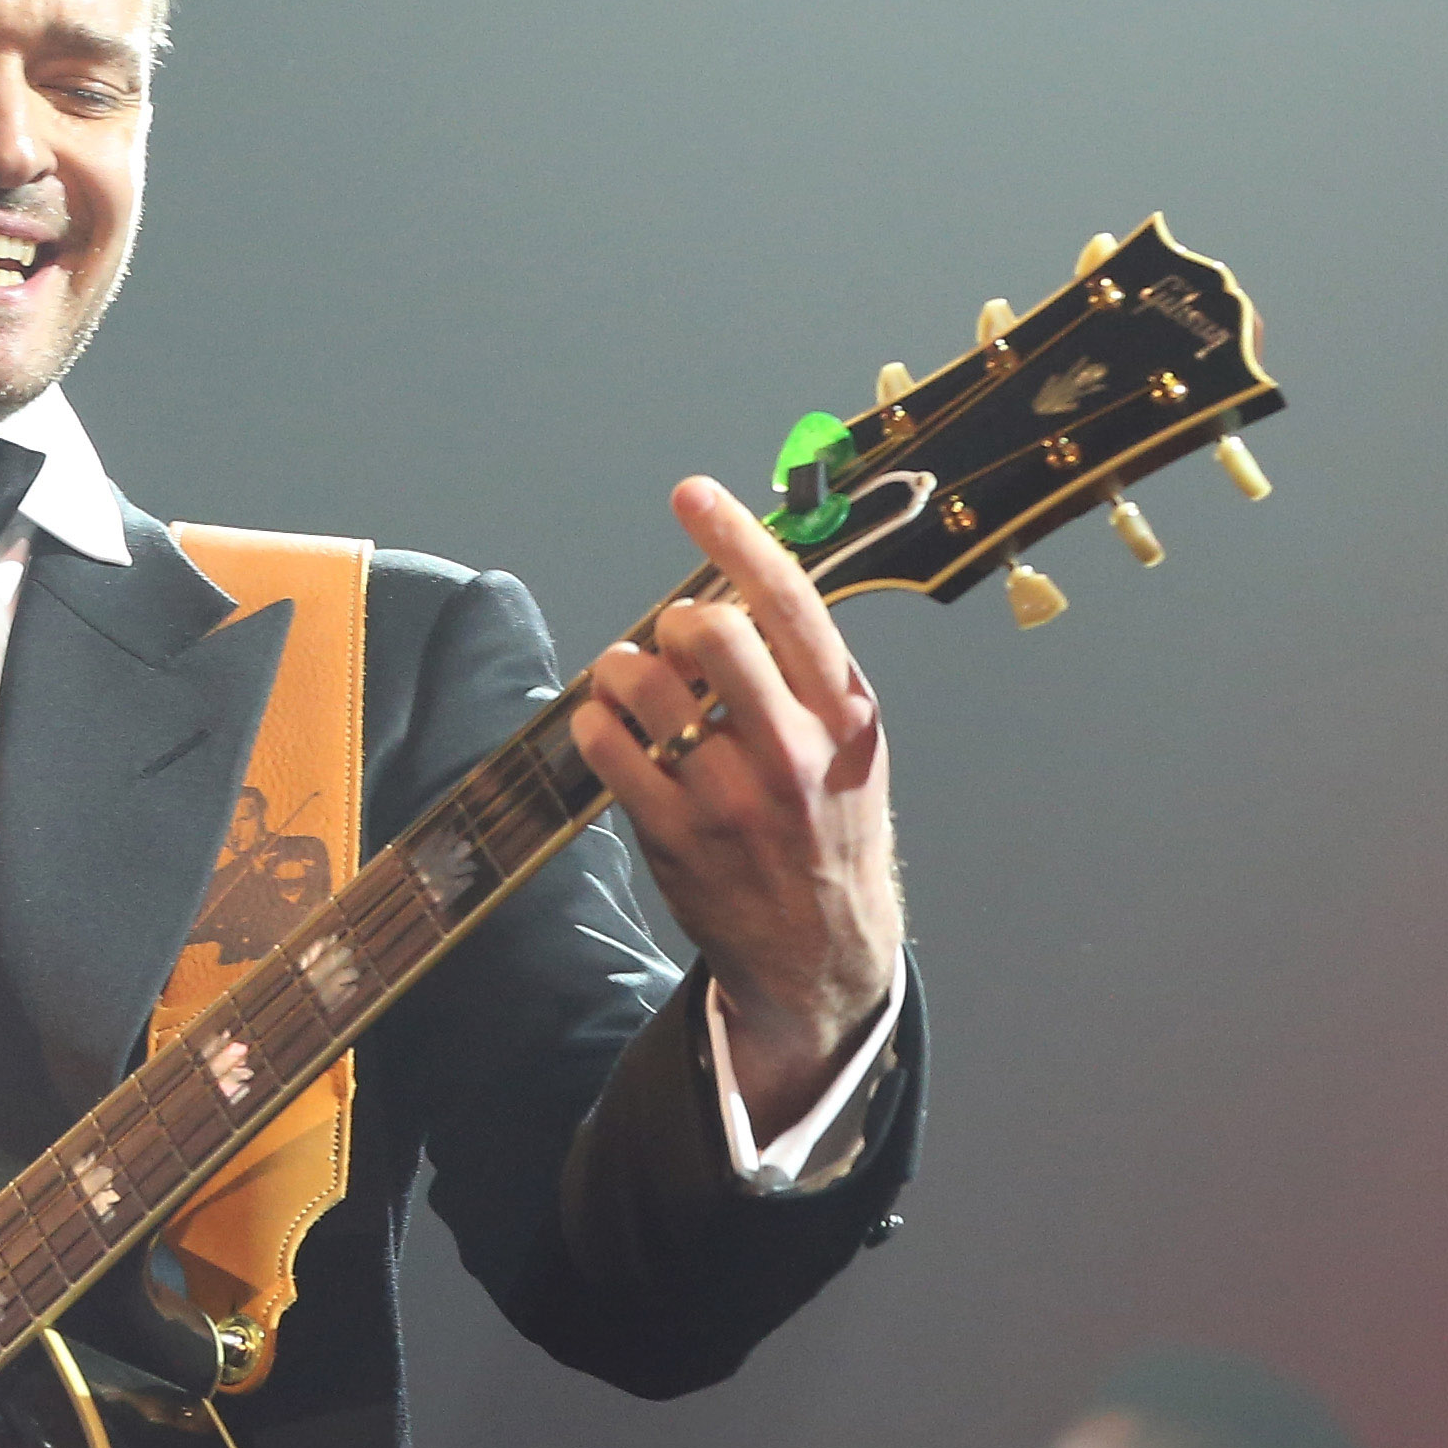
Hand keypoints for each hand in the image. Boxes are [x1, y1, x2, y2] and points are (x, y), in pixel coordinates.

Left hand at [563, 477, 904, 1134]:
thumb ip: (805, 671)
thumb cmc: (830, 829)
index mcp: (846, 714)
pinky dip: (596, 722)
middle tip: (678, 643)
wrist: (824, 950)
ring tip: (636, 687)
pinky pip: (608, 748)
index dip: (735, 537)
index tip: (693, 496)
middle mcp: (794, 751)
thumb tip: (737, 583)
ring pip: (646, 685)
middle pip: (712, 634)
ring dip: (625, 668)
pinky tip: (611, 729)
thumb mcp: (851, 745)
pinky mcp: (675, 837)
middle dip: (679, 621)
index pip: (789, 602)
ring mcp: (730, 798)